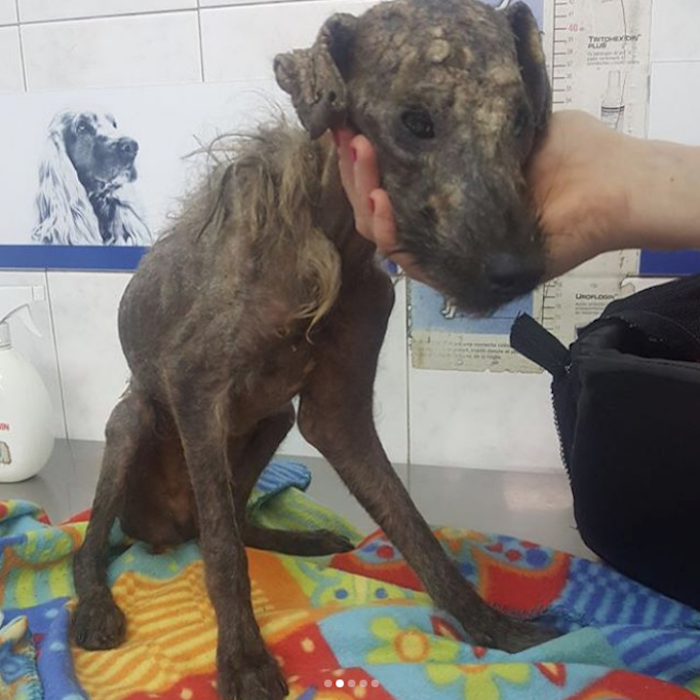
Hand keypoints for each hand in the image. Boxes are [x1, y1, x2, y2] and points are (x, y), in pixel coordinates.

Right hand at [335, 111, 635, 283]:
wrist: (608, 186)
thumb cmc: (569, 154)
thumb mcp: (505, 125)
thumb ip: (462, 124)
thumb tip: (416, 111)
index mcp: (449, 193)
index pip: (392, 182)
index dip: (366, 159)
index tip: (349, 126)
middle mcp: (442, 223)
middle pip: (379, 209)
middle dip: (356, 172)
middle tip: (349, 137)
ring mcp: (448, 250)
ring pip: (384, 235)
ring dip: (364, 196)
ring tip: (361, 156)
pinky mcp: (459, 273)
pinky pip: (410, 261)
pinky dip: (389, 232)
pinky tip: (379, 199)